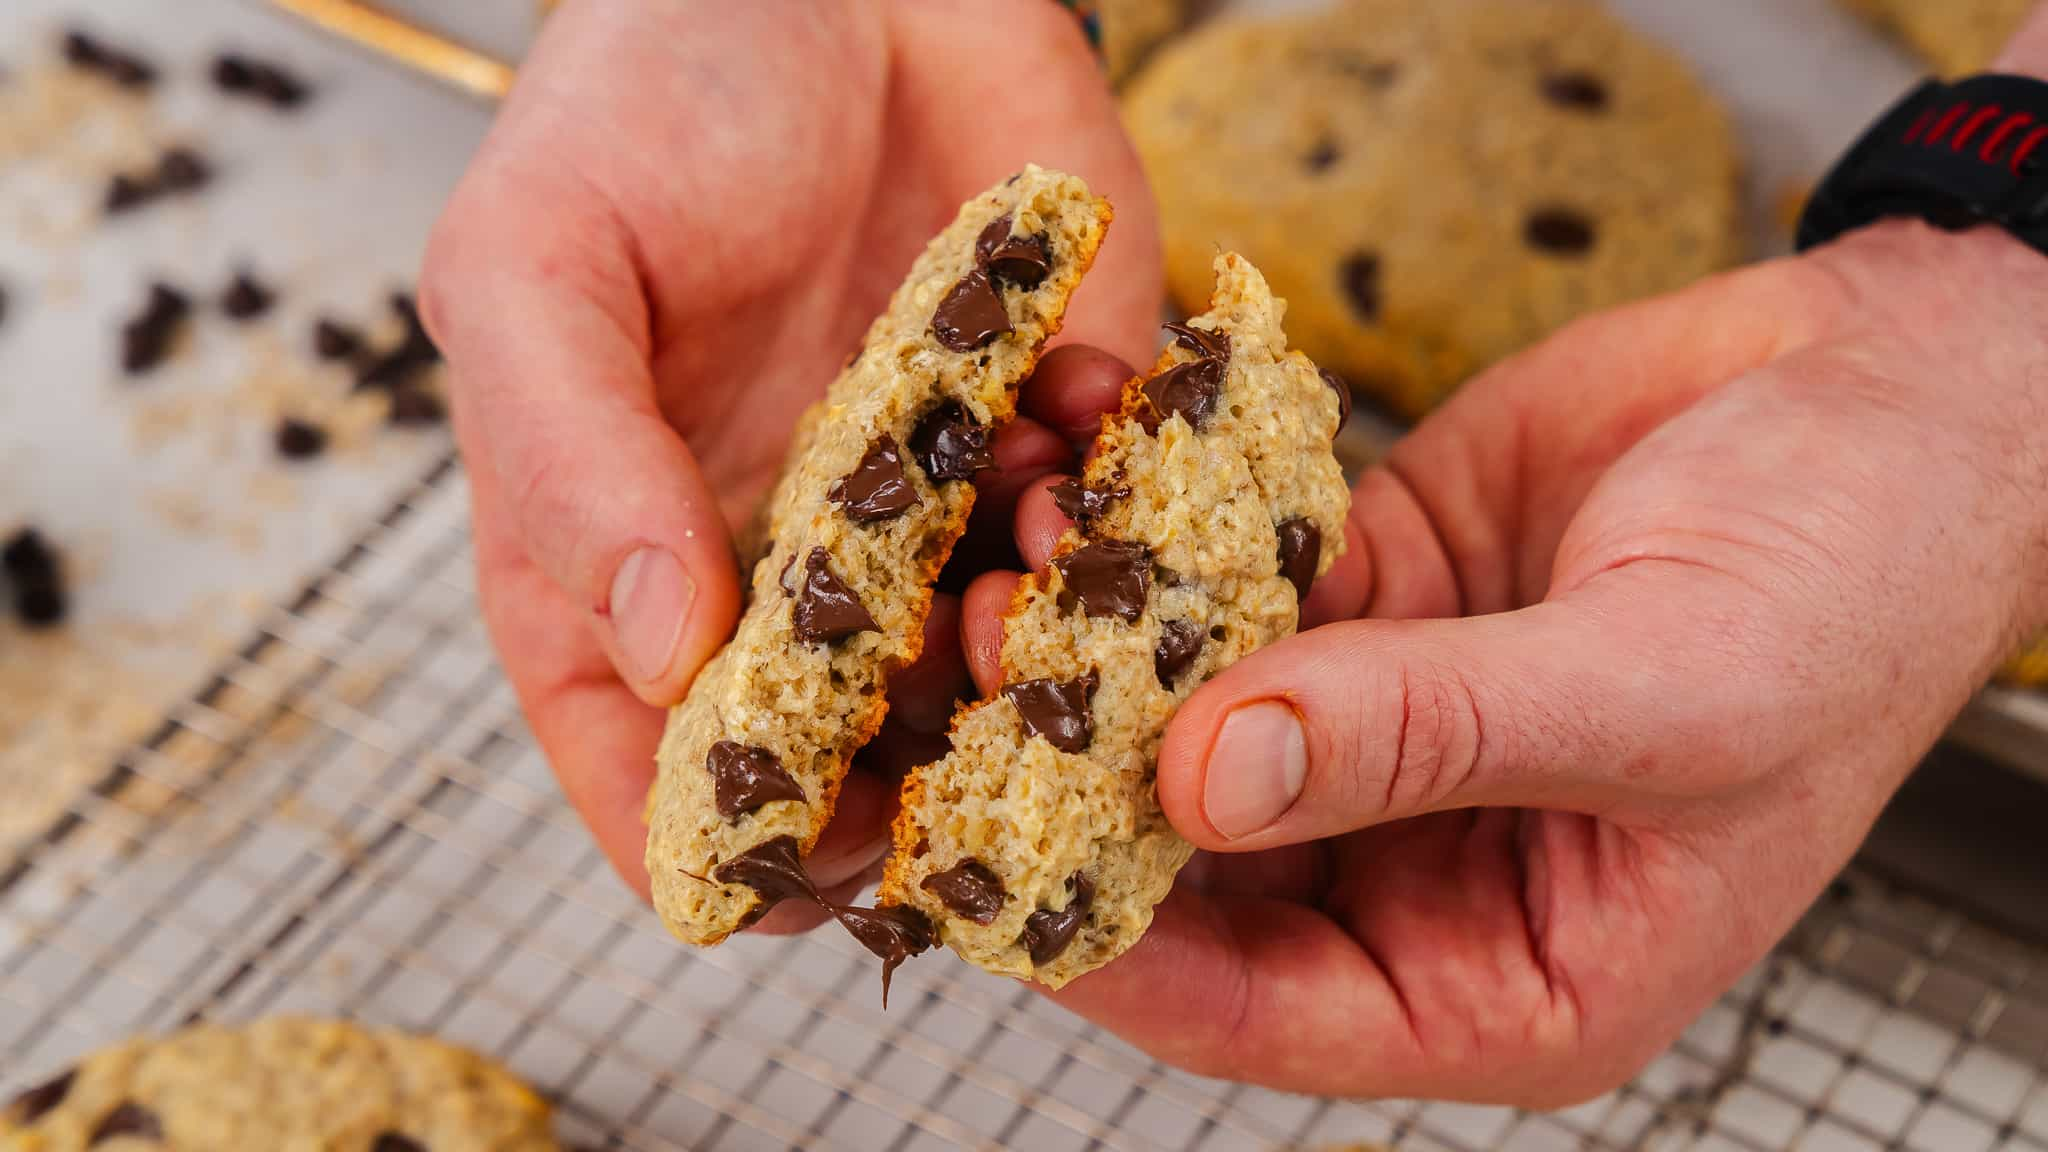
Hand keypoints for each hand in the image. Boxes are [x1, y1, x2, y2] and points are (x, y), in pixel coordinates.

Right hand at [420, 0, 1161, 905]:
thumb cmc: (648, 96)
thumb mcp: (539, 263)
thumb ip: (568, 460)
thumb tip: (653, 651)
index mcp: (634, 557)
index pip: (660, 766)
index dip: (725, 845)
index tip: (801, 875)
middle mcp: (791, 565)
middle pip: (851, 761)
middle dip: (912, 779)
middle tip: (962, 747)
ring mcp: (934, 510)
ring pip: (1000, 678)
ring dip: (1032, 664)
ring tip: (1028, 574)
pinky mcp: (1059, 435)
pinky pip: (1114, 543)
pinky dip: (1122, 532)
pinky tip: (1083, 446)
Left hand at [980, 219, 2047, 1102]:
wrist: (1895, 398)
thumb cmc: (1852, 586)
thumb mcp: (1662, 693)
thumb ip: (1428, 736)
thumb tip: (1201, 779)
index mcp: (1507, 976)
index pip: (1261, 1007)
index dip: (1112, 944)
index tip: (987, 852)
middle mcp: (1418, 869)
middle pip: (1188, 858)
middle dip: (1066, 764)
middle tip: (974, 655)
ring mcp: (1376, 728)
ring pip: (1180, 711)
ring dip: (1088, 632)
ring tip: (1016, 537)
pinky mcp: (1359, 600)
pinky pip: (1217, 586)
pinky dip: (1144, 533)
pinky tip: (1079, 468)